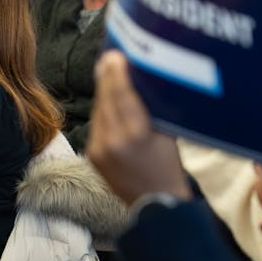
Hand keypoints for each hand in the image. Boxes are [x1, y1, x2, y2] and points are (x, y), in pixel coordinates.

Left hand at [88, 51, 191, 205]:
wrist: (155, 204)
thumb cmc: (169, 167)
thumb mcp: (168, 136)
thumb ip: (153, 111)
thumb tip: (142, 79)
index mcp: (136, 136)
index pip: (122, 97)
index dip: (117, 74)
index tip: (115, 55)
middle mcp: (113, 142)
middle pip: (106, 100)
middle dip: (107, 77)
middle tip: (110, 56)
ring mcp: (99, 149)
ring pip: (99, 111)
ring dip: (104, 91)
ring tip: (108, 72)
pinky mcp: (92, 155)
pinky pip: (96, 125)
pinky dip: (103, 110)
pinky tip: (107, 98)